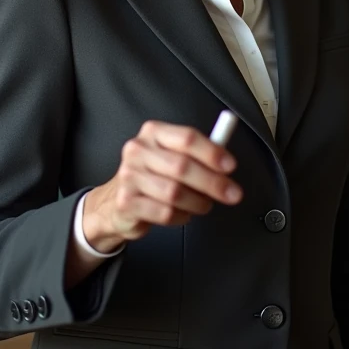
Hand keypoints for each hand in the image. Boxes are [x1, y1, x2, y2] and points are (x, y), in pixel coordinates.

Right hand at [83, 119, 243, 249]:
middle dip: (213, 182)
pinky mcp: (127, 202)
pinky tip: (184, 213)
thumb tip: (226, 161)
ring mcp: (129, 176)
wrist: (116, 201)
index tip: (230, 166)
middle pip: (182, 166)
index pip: (186, 138)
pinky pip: (165, 213)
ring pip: (174, 192)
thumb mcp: (171, 155)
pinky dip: (182, 216)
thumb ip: (198, 154)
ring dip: (198, 202)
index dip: (211, 152)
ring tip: (204, 204)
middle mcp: (138, 150)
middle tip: (232, 193)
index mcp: (153, 132)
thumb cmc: (153, 175)